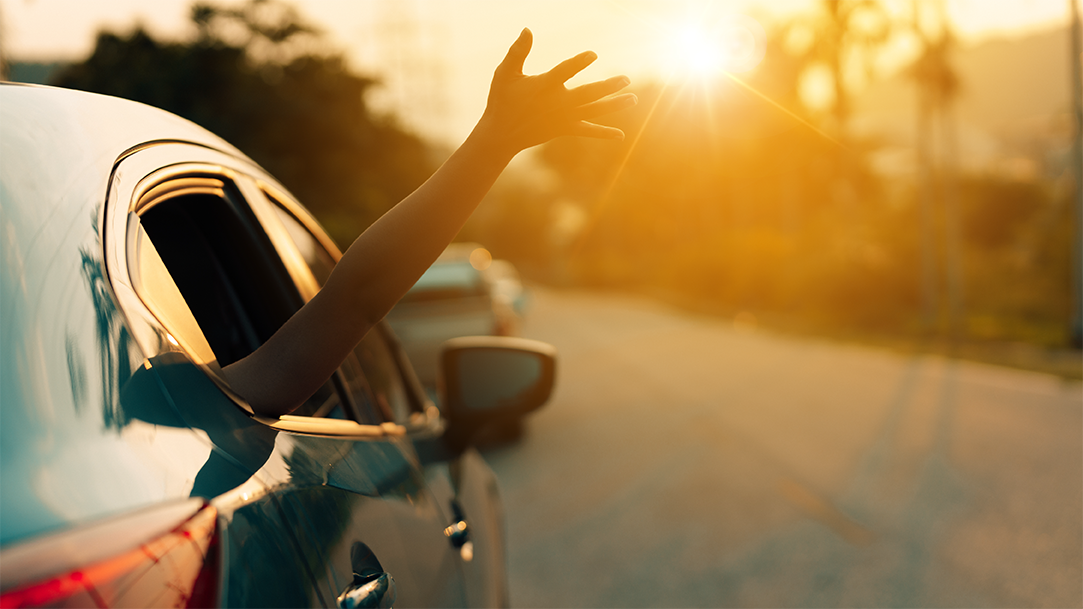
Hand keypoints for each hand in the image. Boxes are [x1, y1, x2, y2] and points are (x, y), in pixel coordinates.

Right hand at [475, 28, 636, 156]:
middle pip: (588, 94)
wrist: (501, 134)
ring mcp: (563, 118)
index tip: (593, 55)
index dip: (578, 63)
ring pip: (593, 111)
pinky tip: (620, 135)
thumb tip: (528, 30)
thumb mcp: (505, 74)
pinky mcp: (564, 129)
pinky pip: (587, 131)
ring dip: (614, 105)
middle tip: (626, 79)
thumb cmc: (502, 100)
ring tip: (633, 98)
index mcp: (543, 87)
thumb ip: (517, 52)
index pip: (564, 73)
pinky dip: (603, 133)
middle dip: (608, 87)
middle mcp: (557, 104)